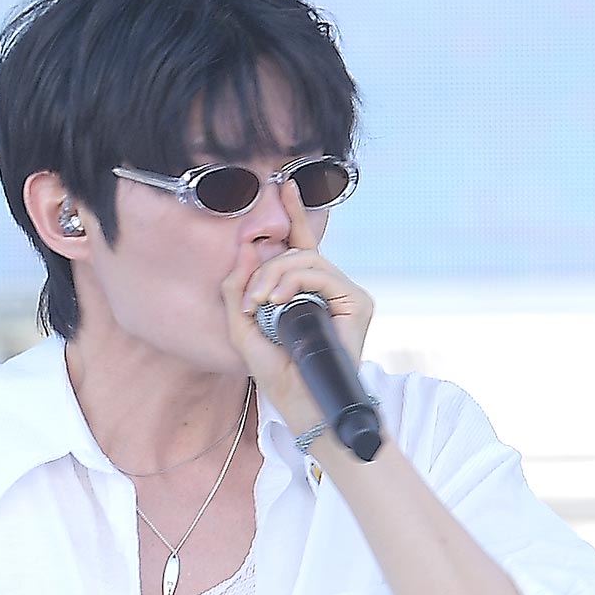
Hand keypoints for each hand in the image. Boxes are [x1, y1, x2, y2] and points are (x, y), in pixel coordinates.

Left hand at [219, 177, 375, 435]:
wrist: (304, 408)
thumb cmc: (278, 378)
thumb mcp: (243, 332)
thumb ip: (237, 293)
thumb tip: (242, 252)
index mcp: (308, 295)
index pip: (302, 248)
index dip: (295, 216)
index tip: (285, 186)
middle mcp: (331, 291)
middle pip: (297, 253)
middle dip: (267, 267)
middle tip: (249, 298)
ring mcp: (347, 295)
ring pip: (307, 260)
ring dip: (276, 275)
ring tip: (261, 303)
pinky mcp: (358, 302)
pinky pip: (321, 273)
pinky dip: (294, 282)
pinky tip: (278, 302)